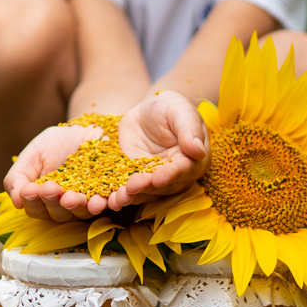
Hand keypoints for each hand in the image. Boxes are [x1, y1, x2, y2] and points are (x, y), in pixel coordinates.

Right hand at [4, 123, 105, 221]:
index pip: (35, 208)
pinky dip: (101, 204)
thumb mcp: (31, 156)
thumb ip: (18, 177)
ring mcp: (87, 202)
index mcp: (43, 201)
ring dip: (75, 206)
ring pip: (80, 212)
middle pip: (58, 214)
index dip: (32, 201)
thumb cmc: (53, 144)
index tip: (29, 190)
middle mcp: (65, 207)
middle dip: (53, 202)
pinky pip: (105, 203)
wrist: (83, 129)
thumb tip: (16, 201)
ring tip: (70, 197)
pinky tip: (97, 202)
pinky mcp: (107, 194)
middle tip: (50, 188)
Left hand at [105, 91, 208, 210]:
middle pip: (162, 186)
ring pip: (145, 192)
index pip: (183, 170)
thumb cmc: (170, 106)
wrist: (147, 111)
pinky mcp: (135, 178)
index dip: (170, 175)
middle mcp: (176, 176)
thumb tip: (198, 151)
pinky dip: (118, 196)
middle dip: (146, 188)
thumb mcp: (180, 110)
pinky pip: (127, 189)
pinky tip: (107, 200)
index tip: (157, 178)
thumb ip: (189, 129)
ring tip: (117, 199)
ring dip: (131, 197)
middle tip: (131, 187)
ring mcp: (154, 179)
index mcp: (193, 160)